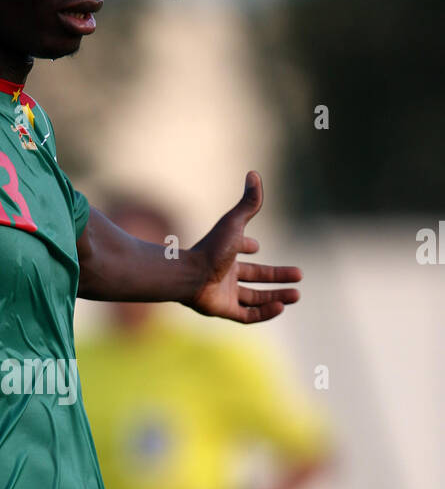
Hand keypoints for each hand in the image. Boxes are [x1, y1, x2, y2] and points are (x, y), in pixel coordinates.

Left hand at [186, 172, 300, 322]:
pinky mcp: (224, 310)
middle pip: (256, 277)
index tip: (256, 247)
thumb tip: (254, 173)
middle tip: (299, 277)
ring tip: (296, 295)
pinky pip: (247, 315)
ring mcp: (224, 293)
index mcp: (227, 254)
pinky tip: (281, 307)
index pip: (241, 251)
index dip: (249, 247)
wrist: (190, 275)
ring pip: (254, 298)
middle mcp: (225, 274)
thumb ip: (249, 202)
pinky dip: (265, 312)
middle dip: (278, 277)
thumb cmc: (211, 248)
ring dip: (276, 296)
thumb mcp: (235, 223)